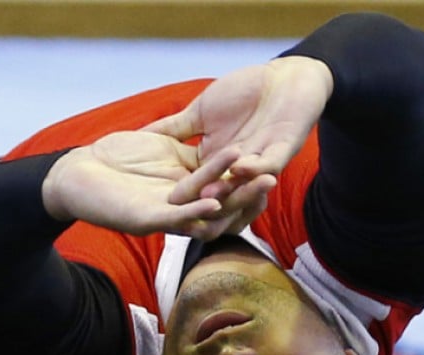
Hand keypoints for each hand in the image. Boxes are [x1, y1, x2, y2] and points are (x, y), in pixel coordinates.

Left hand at [42, 130, 272, 239]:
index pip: (227, 183)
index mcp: (186, 186)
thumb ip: (188, 143)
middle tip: (276, 175)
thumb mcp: (161, 144)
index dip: (250, 176)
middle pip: (224, 201)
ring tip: (257, 184)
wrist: (77, 172)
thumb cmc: (115, 157)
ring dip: (231, 199)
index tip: (276, 156)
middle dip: (250, 190)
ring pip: (205, 213)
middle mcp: (180, 206)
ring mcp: (163, 215)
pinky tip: (215, 199)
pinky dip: (195, 210)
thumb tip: (215, 132)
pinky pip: (175, 218)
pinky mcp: (142, 219)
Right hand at [145, 56, 332, 200]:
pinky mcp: (284, 150)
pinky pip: (270, 163)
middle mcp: (236, 168)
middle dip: (202, 198)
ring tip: (211, 195)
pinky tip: (240, 168)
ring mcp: (261, 161)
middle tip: (183, 208)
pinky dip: (255, 168)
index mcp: (214, 161)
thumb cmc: (242, 91)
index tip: (156, 200)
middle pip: (218, 190)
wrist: (284, 77)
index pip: (195, 183)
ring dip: (228, 189)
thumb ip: (173, 128)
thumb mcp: (199, 111)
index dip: (180, 193)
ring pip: (243, 184)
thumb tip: (138, 138)